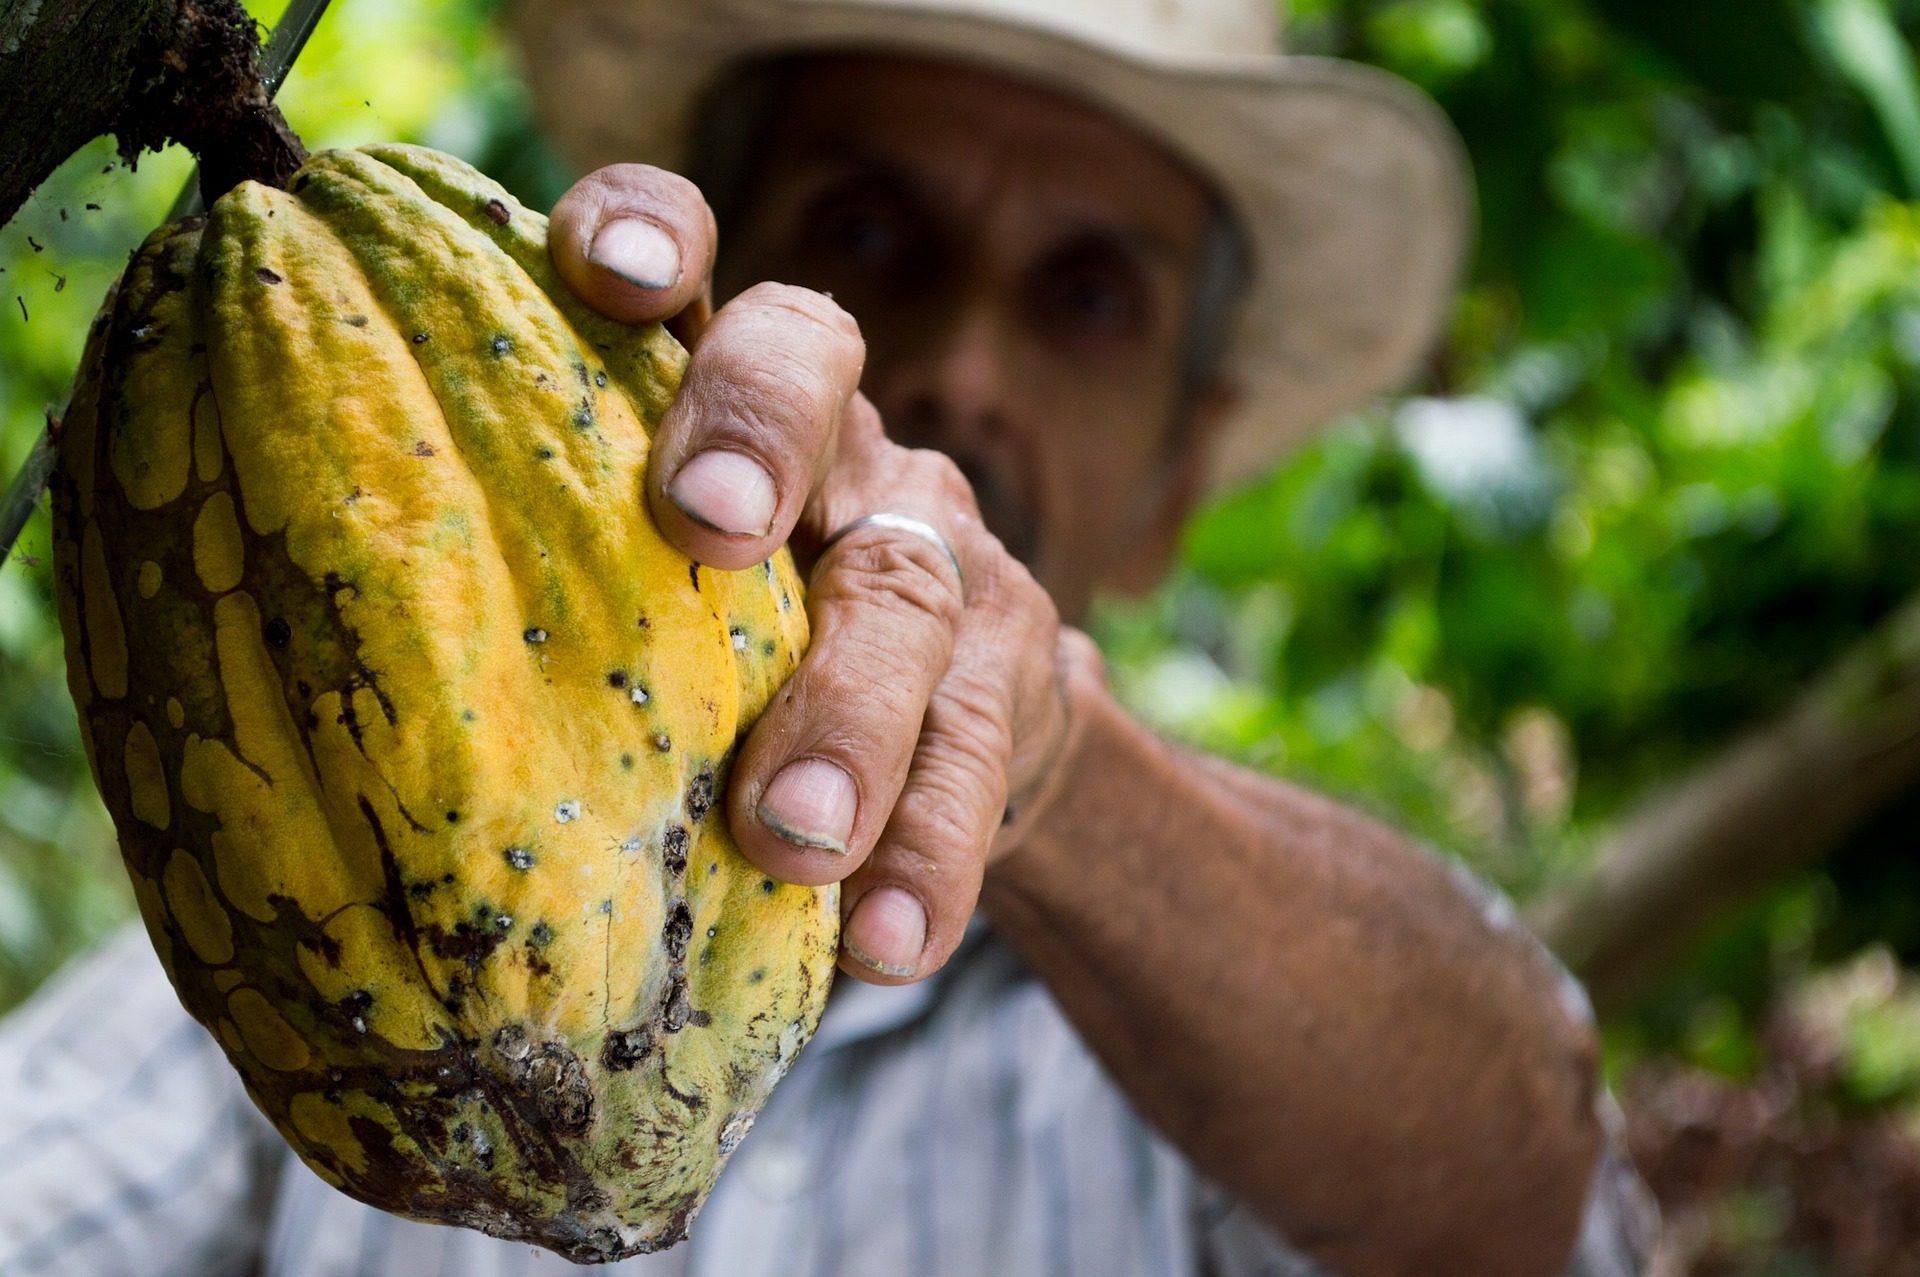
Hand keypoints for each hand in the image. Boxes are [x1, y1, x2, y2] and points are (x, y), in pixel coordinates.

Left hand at [550, 165, 1080, 983]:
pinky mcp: (1013, 676)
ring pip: (908, 591)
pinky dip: (929, 853)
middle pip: (813, 369)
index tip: (604, 272)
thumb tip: (288, 702)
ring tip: (791, 837)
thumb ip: (550, 598)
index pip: (691, 262)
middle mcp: (836, 444)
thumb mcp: (643, 606)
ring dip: (850, 713)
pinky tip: (884, 942)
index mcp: (715, 402)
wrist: (955, 744)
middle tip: (708, 526)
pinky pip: (982, 757)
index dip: (652, 232)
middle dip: (757, 431)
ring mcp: (938, 551)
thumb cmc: (730, 670)